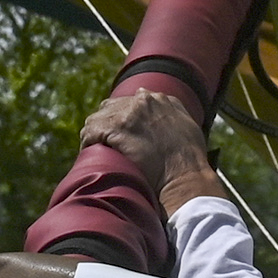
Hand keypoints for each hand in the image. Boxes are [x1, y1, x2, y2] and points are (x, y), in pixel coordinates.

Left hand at [80, 90, 220, 207]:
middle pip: (111, 107)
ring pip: (97, 119)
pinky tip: (90, 154)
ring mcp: (129, 113)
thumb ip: (172, 116)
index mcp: (160, 100)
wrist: (184, 177)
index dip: (122, 120)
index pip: (129, 103)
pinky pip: (90, 132)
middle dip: (106, 124)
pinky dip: (88, 143)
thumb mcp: (187, 127)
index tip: (119, 136)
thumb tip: (162, 117)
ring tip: (95, 152)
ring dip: (95, 135)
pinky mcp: (116, 128)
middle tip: (106, 145)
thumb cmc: (190, 161)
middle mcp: (144, 101)